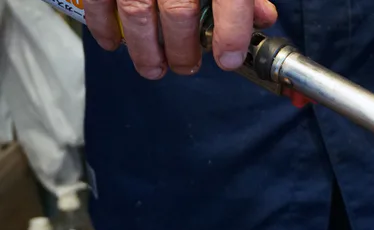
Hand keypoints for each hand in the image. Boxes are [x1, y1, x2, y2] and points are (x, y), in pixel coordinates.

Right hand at [84, 0, 277, 78]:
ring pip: (137, 10)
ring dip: (145, 48)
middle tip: (187, 66)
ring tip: (154, 67)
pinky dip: (104, 24)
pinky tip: (114, 42)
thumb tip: (262, 16)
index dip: (231, 32)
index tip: (228, 58)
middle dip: (183, 49)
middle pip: (179, 9)